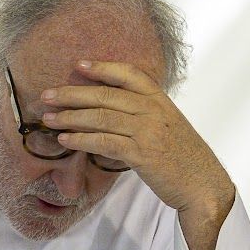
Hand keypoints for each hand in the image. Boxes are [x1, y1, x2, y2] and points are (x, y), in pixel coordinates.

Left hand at [40, 60, 234, 234]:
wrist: (203, 185)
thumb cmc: (182, 158)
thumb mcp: (167, 126)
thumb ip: (143, 114)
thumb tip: (111, 112)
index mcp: (160, 100)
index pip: (129, 74)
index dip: (102, 67)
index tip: (78, 65)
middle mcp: (153, 110)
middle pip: (105, 95)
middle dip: (71, 94)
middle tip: (46, 95)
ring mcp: (147, 131)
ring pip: (101, 117)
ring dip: (69, 117)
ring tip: (47, 118)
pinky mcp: (141, 154)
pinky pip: (104, 141)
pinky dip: (81, 139)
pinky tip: (65, 139)